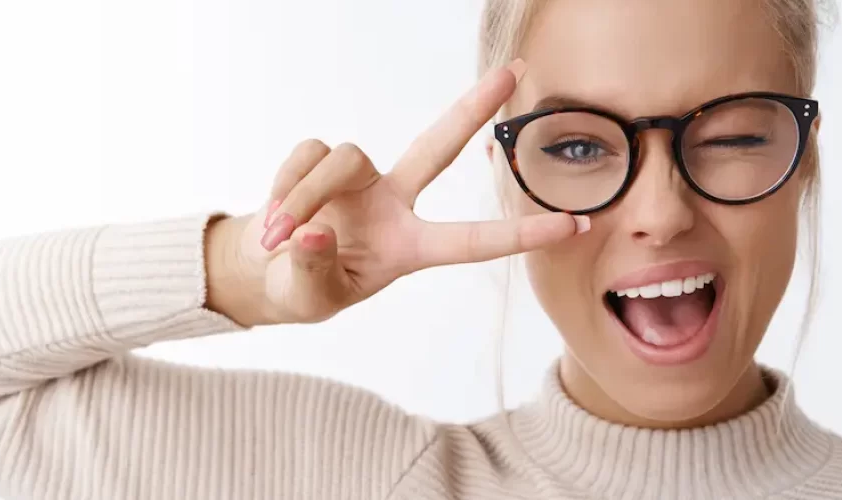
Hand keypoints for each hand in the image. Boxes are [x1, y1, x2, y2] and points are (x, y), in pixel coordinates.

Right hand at [206, 59, 590, 326]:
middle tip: (514, 71)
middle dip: (472, 108)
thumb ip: (314, 271)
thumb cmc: (304, 290)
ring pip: (342, 157)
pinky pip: (307, 155)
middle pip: (437, 145)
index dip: (520, 234)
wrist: (267, 271)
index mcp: (408, 249)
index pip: (471, 240)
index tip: (574, 224)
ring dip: (304, 194)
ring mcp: (360, 180)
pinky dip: (285, 184)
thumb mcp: (309, 296)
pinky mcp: (323, 162)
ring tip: (278, 235)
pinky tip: (273, 218)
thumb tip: (315, 230)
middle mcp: (394, 205)